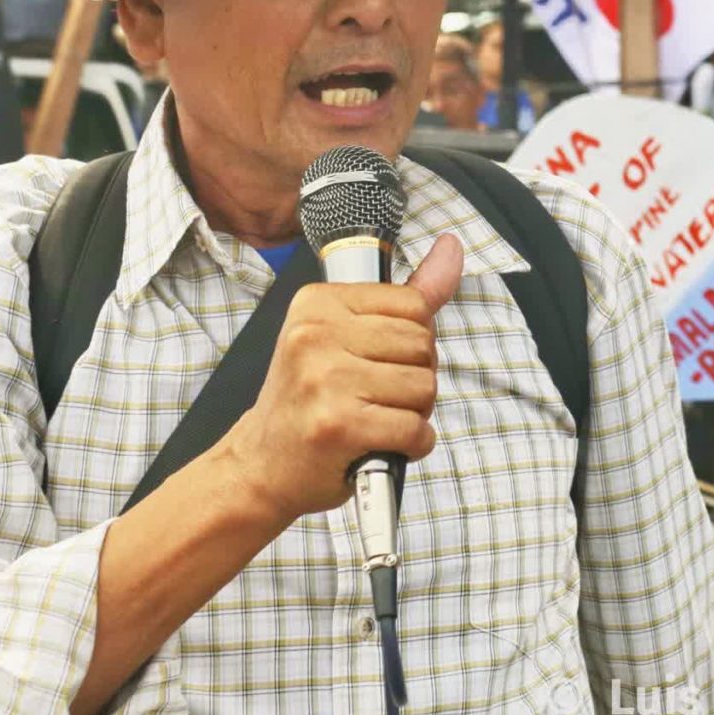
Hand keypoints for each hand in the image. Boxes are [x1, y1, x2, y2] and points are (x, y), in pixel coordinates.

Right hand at [219, 233, 465, 524]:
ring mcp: (325, 379)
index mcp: (317, 303)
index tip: (377, 362)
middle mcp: (315, 334)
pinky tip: (380, 446)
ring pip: (424, 388)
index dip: (411, 342)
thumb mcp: (344, 337)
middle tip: (372, 398)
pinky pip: (415, 430)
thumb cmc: (309, 401)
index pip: (414, 306)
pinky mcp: (338, 425)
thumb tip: (453, 248)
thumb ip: (405, 298)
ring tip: (373, 421)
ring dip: (413, 414)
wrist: (260, 467)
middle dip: (414, 379)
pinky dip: (412, 446)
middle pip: (423, 346)